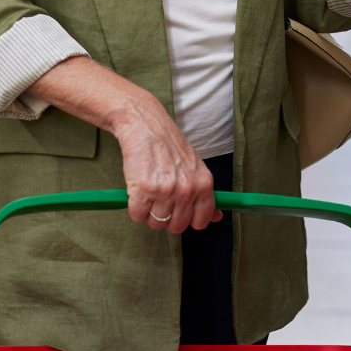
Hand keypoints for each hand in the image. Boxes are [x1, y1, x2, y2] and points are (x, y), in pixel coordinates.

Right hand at [113, 96, 222, 233]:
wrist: (144, 123)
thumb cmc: (168, 144)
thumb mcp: (195, 166)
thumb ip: (204, 194)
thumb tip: (217, 218)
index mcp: (203, 184)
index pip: (200, 221)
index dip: (187, 218)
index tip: (179, 209)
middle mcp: (187, 190)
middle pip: (176, 226)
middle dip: (166, 216)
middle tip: (159, 195)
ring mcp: (165, 191)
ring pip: (155, 223)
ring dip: (149, 211)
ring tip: (148, 188)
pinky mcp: (143, 190)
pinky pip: (137, 216)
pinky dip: (134, 207)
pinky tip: (137, 188)